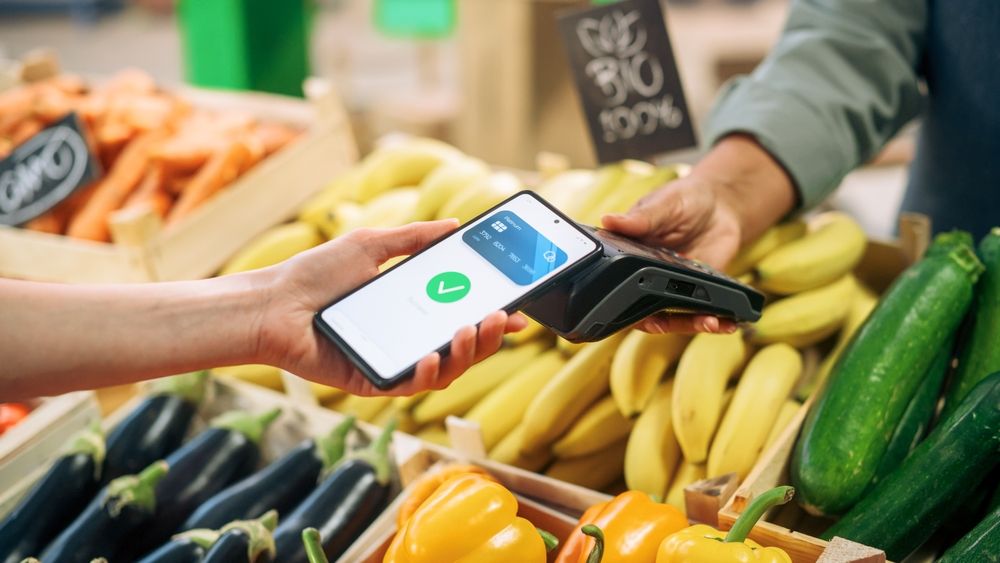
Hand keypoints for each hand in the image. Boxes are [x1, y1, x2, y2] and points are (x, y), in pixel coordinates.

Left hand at [255, 220, 526, 395]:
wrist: (272, 304)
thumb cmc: (314, 276)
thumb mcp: (371, 246)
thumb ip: (414, 238)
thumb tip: (453, 226)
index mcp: (412, 309)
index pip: (463, 316)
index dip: (494, 318)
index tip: (517, 310)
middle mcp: (407, 338)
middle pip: (463, 347)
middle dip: (490, 336)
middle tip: (502, 318)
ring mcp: (393, 361)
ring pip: (446, 369)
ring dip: (468, 353)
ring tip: (473, 330)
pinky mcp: (374, 380)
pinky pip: (411, 384)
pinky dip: (429, 372)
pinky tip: (433, 356)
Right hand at [602, 175, 741, 333]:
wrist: (722, 204)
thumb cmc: (685, 199)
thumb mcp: (663, 203)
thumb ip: (640, 218)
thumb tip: (608, 220)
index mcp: (629, 256)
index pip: (616, 285)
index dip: (619, 304)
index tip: (630, 311)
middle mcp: (647, 277)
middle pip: (643, 310)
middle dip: (657, 322)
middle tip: (668, 326)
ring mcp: (673, 287)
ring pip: (673, 317)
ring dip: (689, 325)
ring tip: (710, 324)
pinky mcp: (698, 292)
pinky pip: (700, 313)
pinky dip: (713, 321)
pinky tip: (727, 323)